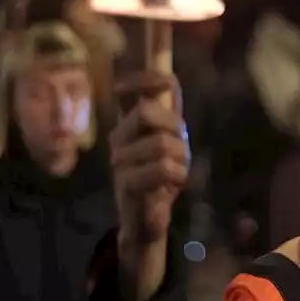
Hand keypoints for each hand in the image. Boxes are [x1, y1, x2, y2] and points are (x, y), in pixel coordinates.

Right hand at [110, 72, 189, 300]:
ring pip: (161, 142)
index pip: (135, 90)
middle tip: (180, 148)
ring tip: (176, 174)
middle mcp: (119, 139)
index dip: (147, 77)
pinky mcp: (128, 186)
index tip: (165, 82)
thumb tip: (167, 78)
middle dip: (173, 127)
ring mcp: (120, 163)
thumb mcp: (169, 142)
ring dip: (179, 158)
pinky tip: (170, 190)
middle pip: (146, 112)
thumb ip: (168, 112)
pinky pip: (162, 170)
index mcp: (128, 125)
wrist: (145, 223)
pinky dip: (175, 177)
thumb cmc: (159, 176)